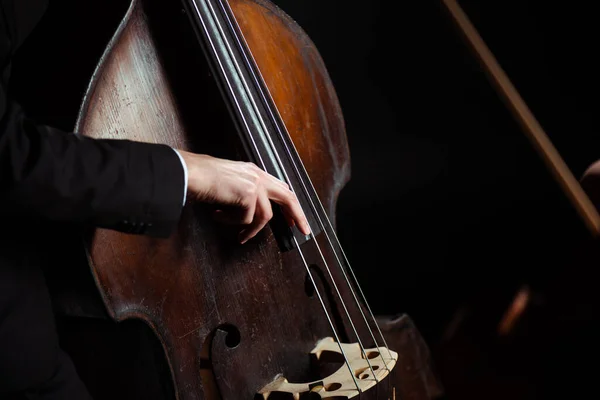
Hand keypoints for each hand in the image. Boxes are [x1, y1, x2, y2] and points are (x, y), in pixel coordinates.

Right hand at [178, 151, 310, 242]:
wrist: (188, 172)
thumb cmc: (200, 178)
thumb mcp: (228, 182)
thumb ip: (242, 192)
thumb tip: (249, 213)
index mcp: (254, 172)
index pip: (280, 188)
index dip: (290, 205)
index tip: (295, 220)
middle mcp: (257, 175)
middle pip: (288, 197)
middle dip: (298, 215)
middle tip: (303, 231)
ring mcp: (254, 184)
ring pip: (265, 216)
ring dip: (250, 230)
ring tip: (238, 235)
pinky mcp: (248, 194)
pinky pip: (246, 220)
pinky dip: (231, 222)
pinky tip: (217, 215)